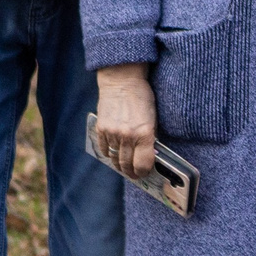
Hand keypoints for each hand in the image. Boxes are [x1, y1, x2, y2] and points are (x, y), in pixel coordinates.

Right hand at [93, 64, 159, 179]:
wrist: (122, 81)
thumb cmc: (142, 97)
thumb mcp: (153, 118)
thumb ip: (151, 138)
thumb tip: (149, 156)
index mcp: (145, 133)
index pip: (143, 164)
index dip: (144, 172)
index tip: (145, 173)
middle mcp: (128, 136)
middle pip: (127, 165)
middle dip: (132, 173)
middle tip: (134, 175)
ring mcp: (113, 133)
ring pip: (115, 159)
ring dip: (120, 165)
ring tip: (124, 167)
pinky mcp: (101, 128)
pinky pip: (104, 149)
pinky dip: (109, 153)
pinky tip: (114, 154)